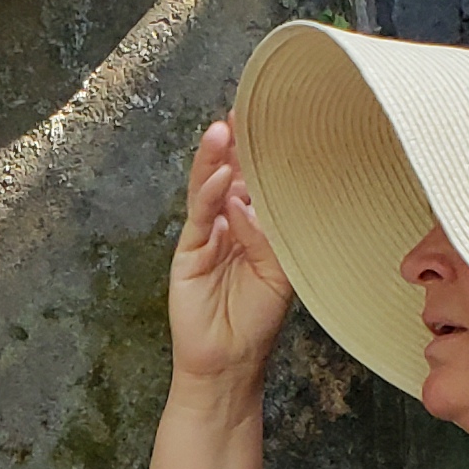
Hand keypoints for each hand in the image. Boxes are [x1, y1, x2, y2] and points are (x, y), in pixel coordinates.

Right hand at [169, 119, 295, 389]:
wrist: (229, 360)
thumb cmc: (257, 319)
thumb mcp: (279, 273)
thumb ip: (268, 234)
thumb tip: (250, 199)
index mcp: (256, 226)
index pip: (257, 180)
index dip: (261, 153)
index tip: (272, 119)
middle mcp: (230, 223)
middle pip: (231, 175)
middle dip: (236, 144)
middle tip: (244, 109)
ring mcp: (207, 235)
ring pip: (209, 188)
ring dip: (216, 158)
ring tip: (224, 129)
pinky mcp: (189, 251)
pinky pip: (199, 216)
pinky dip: (209, 194)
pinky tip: (221, 174)